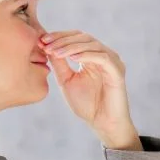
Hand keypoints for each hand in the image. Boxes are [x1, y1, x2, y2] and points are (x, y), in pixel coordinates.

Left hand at [41, 31, 141, 149]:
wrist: (102, 123)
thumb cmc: (87, 104)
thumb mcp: (66, 80)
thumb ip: (59, 64)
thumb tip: (46, 46)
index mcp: (92, 56)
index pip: (76, 38)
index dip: (59, 36)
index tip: (42, 40)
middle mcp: (104, 55)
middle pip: (83, 37)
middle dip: (63, 39)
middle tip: (46, 43)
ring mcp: (112, 62)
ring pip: (92, 44)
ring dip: (71, 47)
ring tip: (55, 52)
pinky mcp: (117, 71)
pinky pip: (102, 58)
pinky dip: (87, 55)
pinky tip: (72, 58)